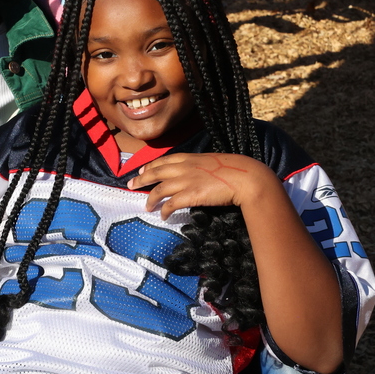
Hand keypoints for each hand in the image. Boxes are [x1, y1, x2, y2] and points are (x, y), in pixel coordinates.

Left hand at [127, 153, 274, 218]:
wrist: (244, 177)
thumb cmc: (235, 169)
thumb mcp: (213, 162)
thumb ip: (200, 166)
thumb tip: (197, 173)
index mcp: (190, 158)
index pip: (164, 160)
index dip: (151, 165)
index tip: (142, 169)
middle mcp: (184, 167)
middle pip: (155, 172)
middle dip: (141, 179)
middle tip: (130, 184)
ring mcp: (186, 181)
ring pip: (159, 189)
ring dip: (150, 199)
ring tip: (146, 206)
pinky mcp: (190, 195)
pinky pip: (171, 204)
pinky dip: (165, 210)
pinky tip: (163, 215)